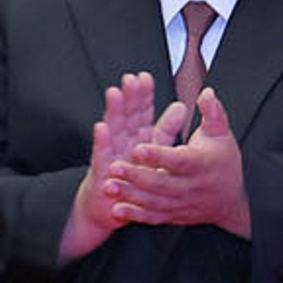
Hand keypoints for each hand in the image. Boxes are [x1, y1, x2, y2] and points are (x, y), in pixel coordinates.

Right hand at [59, 72, 156, 262]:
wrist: (109, 206)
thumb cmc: (133, 176)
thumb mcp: (154, 150)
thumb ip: (166, 129)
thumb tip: (181, 106)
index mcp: (138, 136)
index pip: (141, 112)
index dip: (143, 96)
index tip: (145, 77)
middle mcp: (123, 142)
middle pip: (127, 115)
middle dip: (129, 97)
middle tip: (131, 78)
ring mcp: (112, 155)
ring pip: (113, 129)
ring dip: (113, 112)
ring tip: (115, 93)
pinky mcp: (103, 171)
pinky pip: (102, 155)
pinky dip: (102, 141)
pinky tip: (101, 127)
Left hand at [106, 88, 250, 237]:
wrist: (230, 199)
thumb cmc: (223, 160)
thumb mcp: (221, 133)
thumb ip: (212, 112)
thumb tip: (206, 93)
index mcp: (201, 163)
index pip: (178, 160)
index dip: (158, 155)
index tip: (138, 148)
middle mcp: (192, 186)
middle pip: (162, 183)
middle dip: (136, 176)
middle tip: (114, 167)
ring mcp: (182, 204)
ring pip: (154, 202)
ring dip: (130, 195)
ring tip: (109, 186)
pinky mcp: (174, 216)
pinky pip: (153, 218)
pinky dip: (135, 215)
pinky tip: (118, 209)